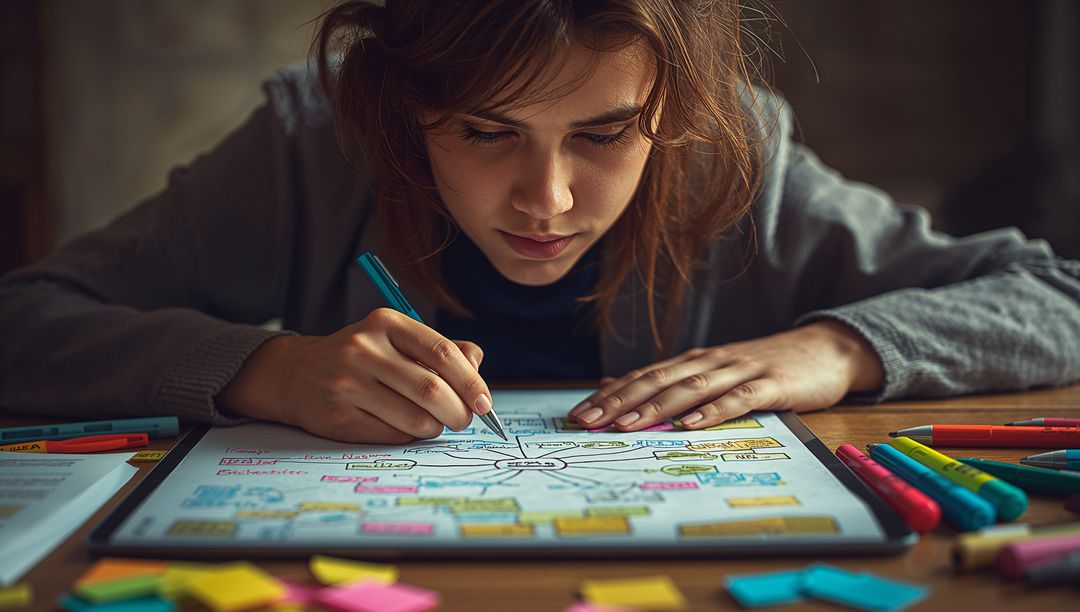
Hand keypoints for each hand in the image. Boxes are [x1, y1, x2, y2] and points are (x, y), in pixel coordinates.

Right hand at [217, 308, 491, 443]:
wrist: (295, 373)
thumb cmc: (361, 358)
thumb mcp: (397, 339)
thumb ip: (440, 349)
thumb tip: (477, 365)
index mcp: (386, 324)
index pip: (443, 353)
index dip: (471, 382)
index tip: (485, 403)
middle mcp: (364, 349)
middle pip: (431, 390)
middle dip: (458, 412)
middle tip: (463, 420)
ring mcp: (347, 383)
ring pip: (414, 418)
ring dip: (434, 428)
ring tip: (433, 424)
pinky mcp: (337, 415)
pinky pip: (390, 435)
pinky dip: (408, 436)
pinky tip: (403, 427)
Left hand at [567, 320, 883, 430]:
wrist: (826, 351)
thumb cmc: (764, 369)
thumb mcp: (714, 373)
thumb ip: (670, 381)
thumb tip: (617, 385)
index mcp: (693, 363)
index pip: (642, 377)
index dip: (609, 395)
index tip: (577, 413)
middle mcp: (710, 363)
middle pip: (658, 381)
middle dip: (619, 402)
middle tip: (587, 421)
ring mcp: (740, 371)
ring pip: (691, 388)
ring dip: (656, 407)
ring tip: (626, 425)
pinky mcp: (771, 385)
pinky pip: (738, 399)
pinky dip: (713, 411)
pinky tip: (691, 424)